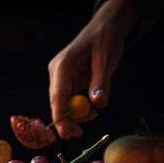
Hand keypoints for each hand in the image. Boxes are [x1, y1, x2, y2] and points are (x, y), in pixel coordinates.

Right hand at [47, 0, 137, 138]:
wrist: (106, 26)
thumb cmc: (106, 39)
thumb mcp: (107, 60)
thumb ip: (101, 82)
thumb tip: (98, 104)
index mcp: (62, 67)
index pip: (58, 97)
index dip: (60, 118)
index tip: (66, 135)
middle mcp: (57, 73)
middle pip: (57, 103)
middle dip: (68, 120)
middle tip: (81, 133)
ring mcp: (60, 76)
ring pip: (63, 103)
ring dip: (77, 113)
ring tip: (95, 114)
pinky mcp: (66, 79)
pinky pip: (69, 98)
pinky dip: (79, 106)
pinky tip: (92, 106)